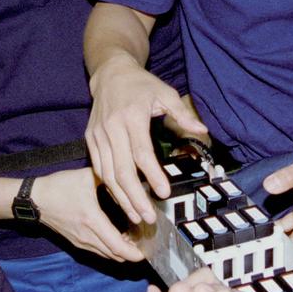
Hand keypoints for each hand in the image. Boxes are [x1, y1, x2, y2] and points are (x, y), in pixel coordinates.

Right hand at [30, 168, 143, 261]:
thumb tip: (130, 177)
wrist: (35, 199)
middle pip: (115, 255)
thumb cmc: (58, 187)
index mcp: (91, 220)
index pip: (118, 245)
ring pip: (107, 255)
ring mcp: (81, 241)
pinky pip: (99, 251)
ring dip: (122, 251)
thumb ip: (109, 177)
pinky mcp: (77, 242)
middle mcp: (87, 236)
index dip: (135, 252)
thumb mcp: (87, 176)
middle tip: (145, 242)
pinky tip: (118, 236)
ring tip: (134, 239)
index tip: (148, 249)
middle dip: (133, 253)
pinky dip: (111, 248)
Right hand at [86, 57, 207, 224]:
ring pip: (107, 174)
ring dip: (121, 198)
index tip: (164, 193)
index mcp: (131, 117)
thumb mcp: (165, 93)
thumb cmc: (140, 84)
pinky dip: (109, 186)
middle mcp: (112, 128)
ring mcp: (98, 135)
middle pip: (122, 170)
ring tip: (136, 215)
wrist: (110, 74)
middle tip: (148, 217)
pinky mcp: (90, 139)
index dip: (152, 175)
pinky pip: (98, 168)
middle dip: (134, 197)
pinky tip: (121, 199)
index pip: (142, 152)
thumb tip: (202, 130)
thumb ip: (182, 114)